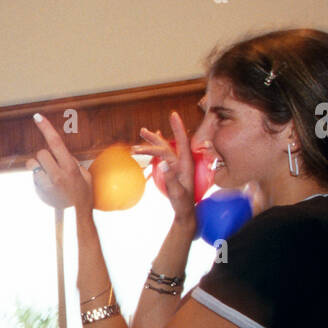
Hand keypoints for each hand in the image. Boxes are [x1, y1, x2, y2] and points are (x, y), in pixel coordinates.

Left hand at [32, 113, 92, 212]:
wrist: (76, 214)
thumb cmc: (83, 192)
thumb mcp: (84, 174)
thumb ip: (71, 161)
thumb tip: (60, 152)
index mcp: (69, 167)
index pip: (55, 143)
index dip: (46, 128)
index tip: (37, 117)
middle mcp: (57, 174)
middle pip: (41, 153)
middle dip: (46, 156)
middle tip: (54, 165)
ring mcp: (46, 183)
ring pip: (33, 164)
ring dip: (39, 167)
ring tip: (50, 176)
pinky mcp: (39, 190)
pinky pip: (33, 176)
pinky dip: (38, 177)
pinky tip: (48, 185)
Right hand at [135, 111, 196, 229]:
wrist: (185, 212)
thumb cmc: (183, 204)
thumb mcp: (177, 193)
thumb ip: (170, 178)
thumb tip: (162, 162)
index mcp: (186, 165)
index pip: (181, 143)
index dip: (178, 128)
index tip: (173, 115)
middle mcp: (181, 162)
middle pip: (168, 145)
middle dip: (155, 138)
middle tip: (142, 131)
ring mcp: (176, 165)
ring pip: (164, 149)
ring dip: (153, 141)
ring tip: (142, 132)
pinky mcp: (172, 169)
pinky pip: (164, 154)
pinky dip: (157, 146)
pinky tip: (154, 140)